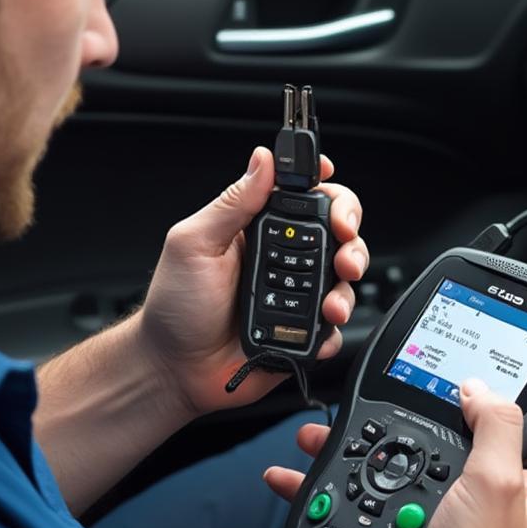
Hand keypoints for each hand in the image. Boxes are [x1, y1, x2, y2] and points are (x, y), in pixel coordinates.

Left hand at [138, 147, 368, 418]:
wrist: (174, 369)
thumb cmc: (175, 306)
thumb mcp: (194, 244)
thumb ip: (232, 202)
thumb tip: (263, 159)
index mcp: (259, 230)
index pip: (306, 197)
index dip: (329, 192)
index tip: (335, 201)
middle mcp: (283, 259)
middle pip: (339, 235)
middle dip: (351, 239)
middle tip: (343, 251)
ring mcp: (296, 297)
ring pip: (344, 280)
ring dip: (346, 287)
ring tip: (330, 303)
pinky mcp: (303, 332)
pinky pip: (334, 327)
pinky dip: (334, 329)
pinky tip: (318, 330)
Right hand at [409, 380, 526, 527]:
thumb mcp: (493, 479)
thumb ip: (494, 428)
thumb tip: (483, 392)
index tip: (520, 396)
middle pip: (525, 462)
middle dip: (494, 439)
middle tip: (468, 421)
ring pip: (489, 489)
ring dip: (462, 471)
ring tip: (440, 459)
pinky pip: (464, 515)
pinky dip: (444, 501)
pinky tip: (424, 501)